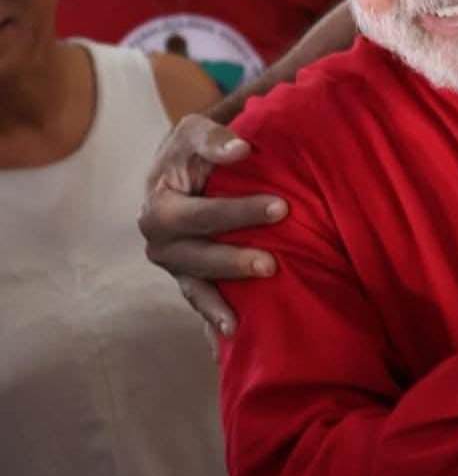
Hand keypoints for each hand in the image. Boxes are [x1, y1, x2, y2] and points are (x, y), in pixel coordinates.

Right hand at [140, 113, 287, 337]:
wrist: (184, 167)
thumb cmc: (196, 147)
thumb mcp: (196, 131)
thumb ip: (214, 137)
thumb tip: (241, 151)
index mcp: (159, 203)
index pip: (197, 212)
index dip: (236, 212)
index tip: (281, 207)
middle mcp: (160, 238)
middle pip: (195, 255)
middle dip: (233, 260)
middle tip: (273, 263)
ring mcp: (175, 263)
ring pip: (196, 286)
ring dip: (221, 301)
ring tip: (243, 321)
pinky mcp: (190, 279)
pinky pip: (200, 305)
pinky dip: (212, 323)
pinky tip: (228, 344)